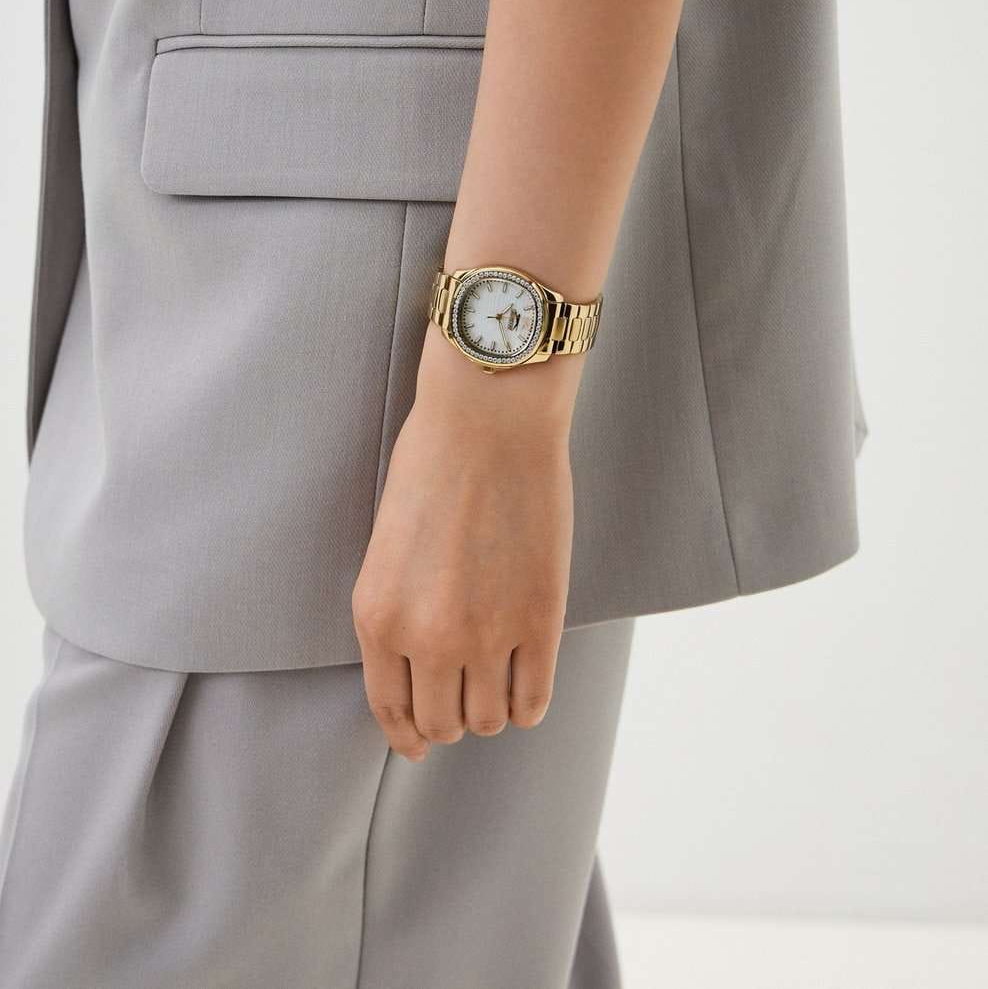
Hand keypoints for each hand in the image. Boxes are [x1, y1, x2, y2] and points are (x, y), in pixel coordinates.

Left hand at [351, 324, 580, 761]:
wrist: (488, 420)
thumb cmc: (434, 466)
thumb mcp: (387, 549)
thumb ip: (397, 614)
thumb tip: (419, 672)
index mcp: (377, 617)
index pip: (390, 709)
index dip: (408, 735)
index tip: (418, 745)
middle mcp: (426, 637)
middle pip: (443, 725)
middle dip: (452, 716)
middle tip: (466, 691)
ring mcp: (486, 634)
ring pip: (489, 720)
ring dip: (493, 708)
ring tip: (499, 676)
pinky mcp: (540, 621)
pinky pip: (534, 701)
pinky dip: (530, 702)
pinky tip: (529, 678)